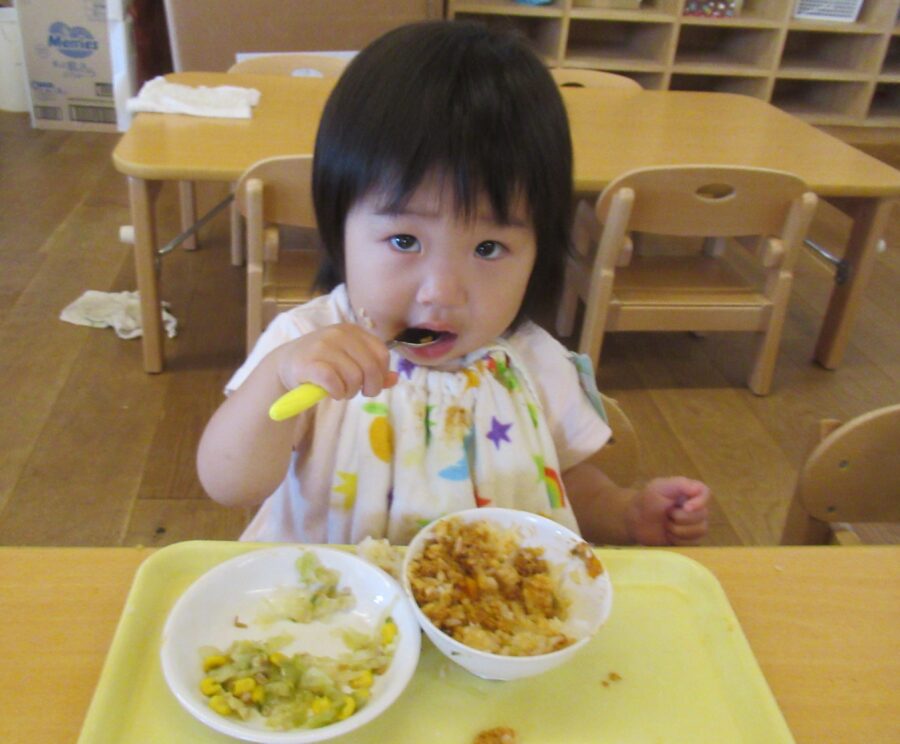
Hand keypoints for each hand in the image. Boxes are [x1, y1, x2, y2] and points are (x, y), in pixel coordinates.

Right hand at [273, 323, 398, 398]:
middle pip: (371, 367)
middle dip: (369, 387)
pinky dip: (337, 393)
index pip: (382, 354)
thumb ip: (373, 369)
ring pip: (354, 377)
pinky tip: (332, 392)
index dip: (381, 374)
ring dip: (350, 392)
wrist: (287, 364)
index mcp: (353, 331)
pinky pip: (335, 383)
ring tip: (341, 391)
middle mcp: (339, 334)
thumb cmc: (324, 363)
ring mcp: (323, 346)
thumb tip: (395, 378)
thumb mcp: (350, 361)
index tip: (370, 383)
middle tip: (358, 393)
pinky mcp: (310, 363)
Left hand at [626, 477, 709, 545]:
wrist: (636, 522)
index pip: (706, 493)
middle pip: (702, 515)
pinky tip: (667, 534)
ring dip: (677, 529)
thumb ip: (680, 484)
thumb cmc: (647, 501)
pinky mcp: (690, 540)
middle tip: (666, 514)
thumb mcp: (660, 486)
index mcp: (690, 492)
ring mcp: (694, 525)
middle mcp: (696, 508)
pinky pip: (693, 543)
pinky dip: (677, 540)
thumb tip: (699, 490)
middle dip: (680, 517)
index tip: (686, 507)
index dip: (699, 502)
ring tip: (665, 524)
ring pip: (700, 530)